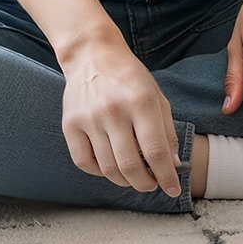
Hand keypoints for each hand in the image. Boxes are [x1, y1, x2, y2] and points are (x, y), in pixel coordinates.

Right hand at [60, 39, 182, 195]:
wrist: (92, 54)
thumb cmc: (129, 76)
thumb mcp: (156, 96)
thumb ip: (166, 130)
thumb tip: (172, 164)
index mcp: (141, 102)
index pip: (156, 151)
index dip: (166, 176)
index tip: (172, 189)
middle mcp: (113, 111)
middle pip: (131, 166)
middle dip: (146, 184)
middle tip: (152, 185)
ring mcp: (89, 119)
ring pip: (108, 168)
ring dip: (125, 181)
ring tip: (134, 178)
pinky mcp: (70, 124)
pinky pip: (84, 162)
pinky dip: (100, 173)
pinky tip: (111, 167)